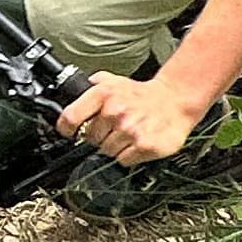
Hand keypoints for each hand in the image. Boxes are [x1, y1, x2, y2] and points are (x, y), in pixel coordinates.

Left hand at [57, 67, 210, 167]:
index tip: (68, 132)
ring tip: (128, 133)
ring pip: (106, 151)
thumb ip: (92, 85)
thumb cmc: (142, 94)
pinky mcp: (144, 146)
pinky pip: (123, 160)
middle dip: (99, 136)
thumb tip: (72, 91)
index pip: (71, 117)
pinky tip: (136, 142)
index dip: (66, 128)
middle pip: (90, 138)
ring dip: (115, 146)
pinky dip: (128, 155)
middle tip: (114, 128)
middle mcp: (115, 111)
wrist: (175, 101)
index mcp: (104, 94)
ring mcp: (130, 130)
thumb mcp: (114, 81)